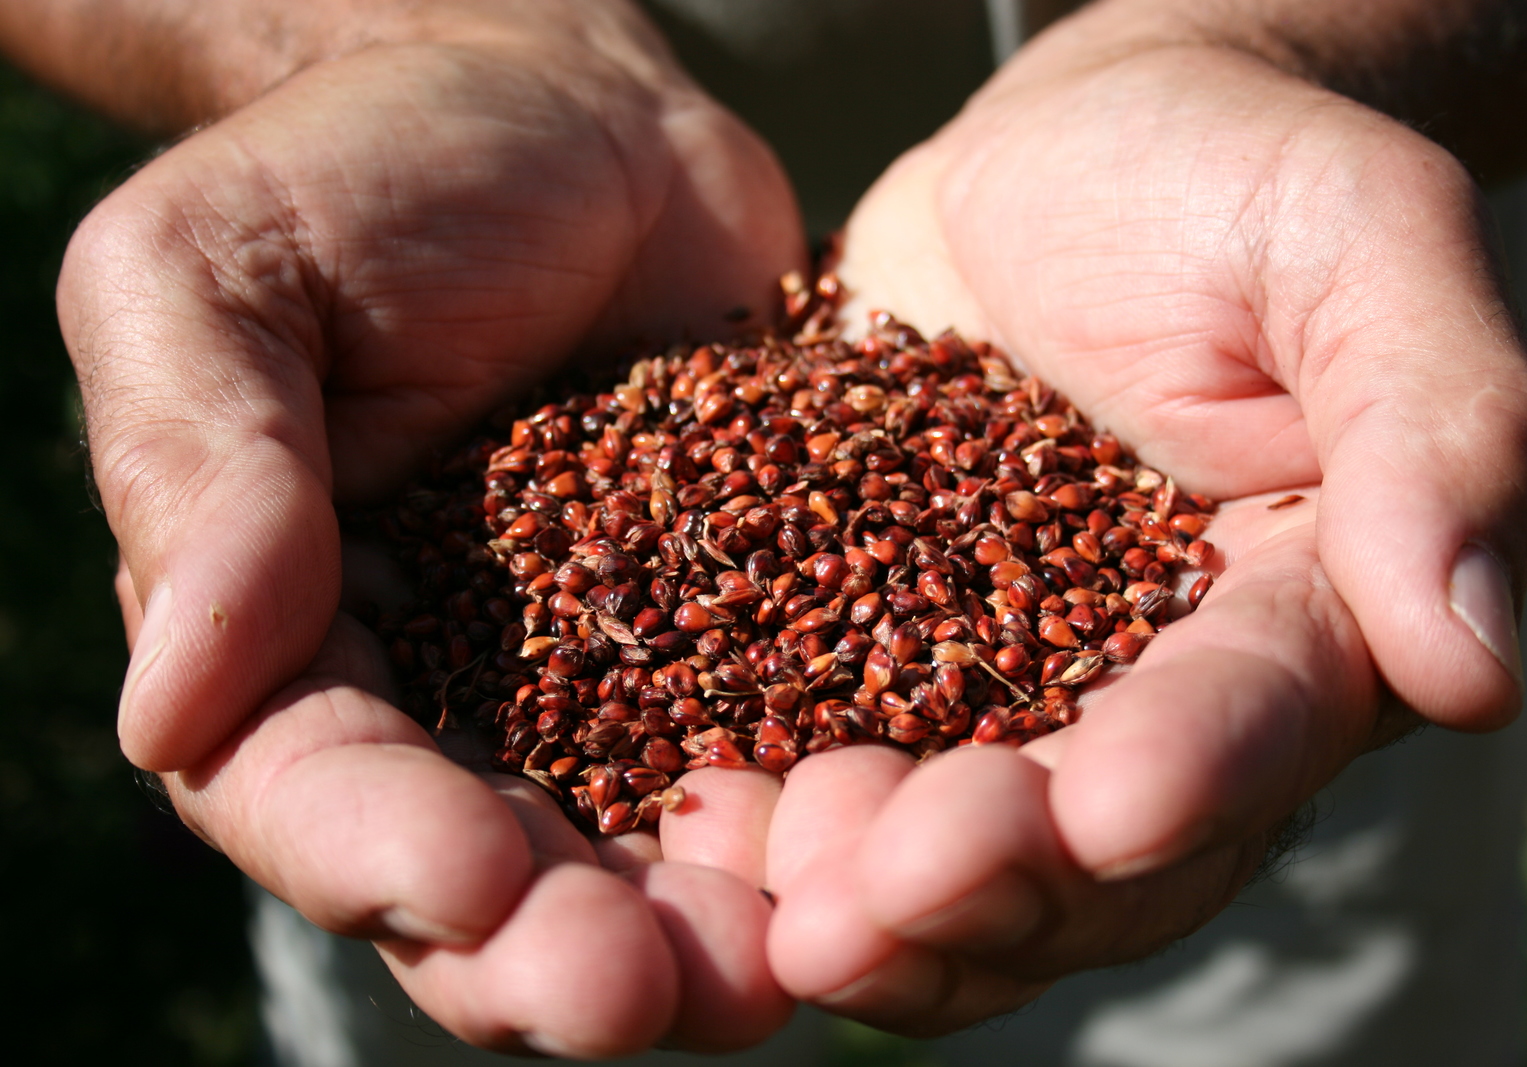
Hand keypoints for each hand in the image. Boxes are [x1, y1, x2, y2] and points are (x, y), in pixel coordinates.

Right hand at [75, 3, 803, 1053]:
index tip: (470, 885)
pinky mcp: (744, 637)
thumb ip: (200, 469)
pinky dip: (818, 817)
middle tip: (642, 996)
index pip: (310, 789)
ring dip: (699, 933)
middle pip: (482, 879)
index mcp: (292, 638)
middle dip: (550, 953)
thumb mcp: (226, 272)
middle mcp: (450, 697)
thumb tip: (167, 706)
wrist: (574, 117)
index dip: (380, 857)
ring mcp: (605, 681)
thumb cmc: (371, 167)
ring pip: (639, 854)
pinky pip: (776, 748)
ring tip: (778, 971)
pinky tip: (884, 852)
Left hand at [690, 17, 1526, 1033]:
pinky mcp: (878, 649)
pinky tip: (696, 817)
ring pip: (964, 847)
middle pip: (1099, 845)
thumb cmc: (1233, 177)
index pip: (1259, 721)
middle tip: (875, 896)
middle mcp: (1158, 692)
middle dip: (994, 881)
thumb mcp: (1358, 246)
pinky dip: (774, 812)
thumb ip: (1439, 428)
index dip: (1187, 778)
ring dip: (876, 895)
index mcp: (1306, 616)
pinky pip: (833, 757)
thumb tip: (1471, 666)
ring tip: (778, 895)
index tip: (1103, 807)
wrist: (1070, 158)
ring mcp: (1009, 686)